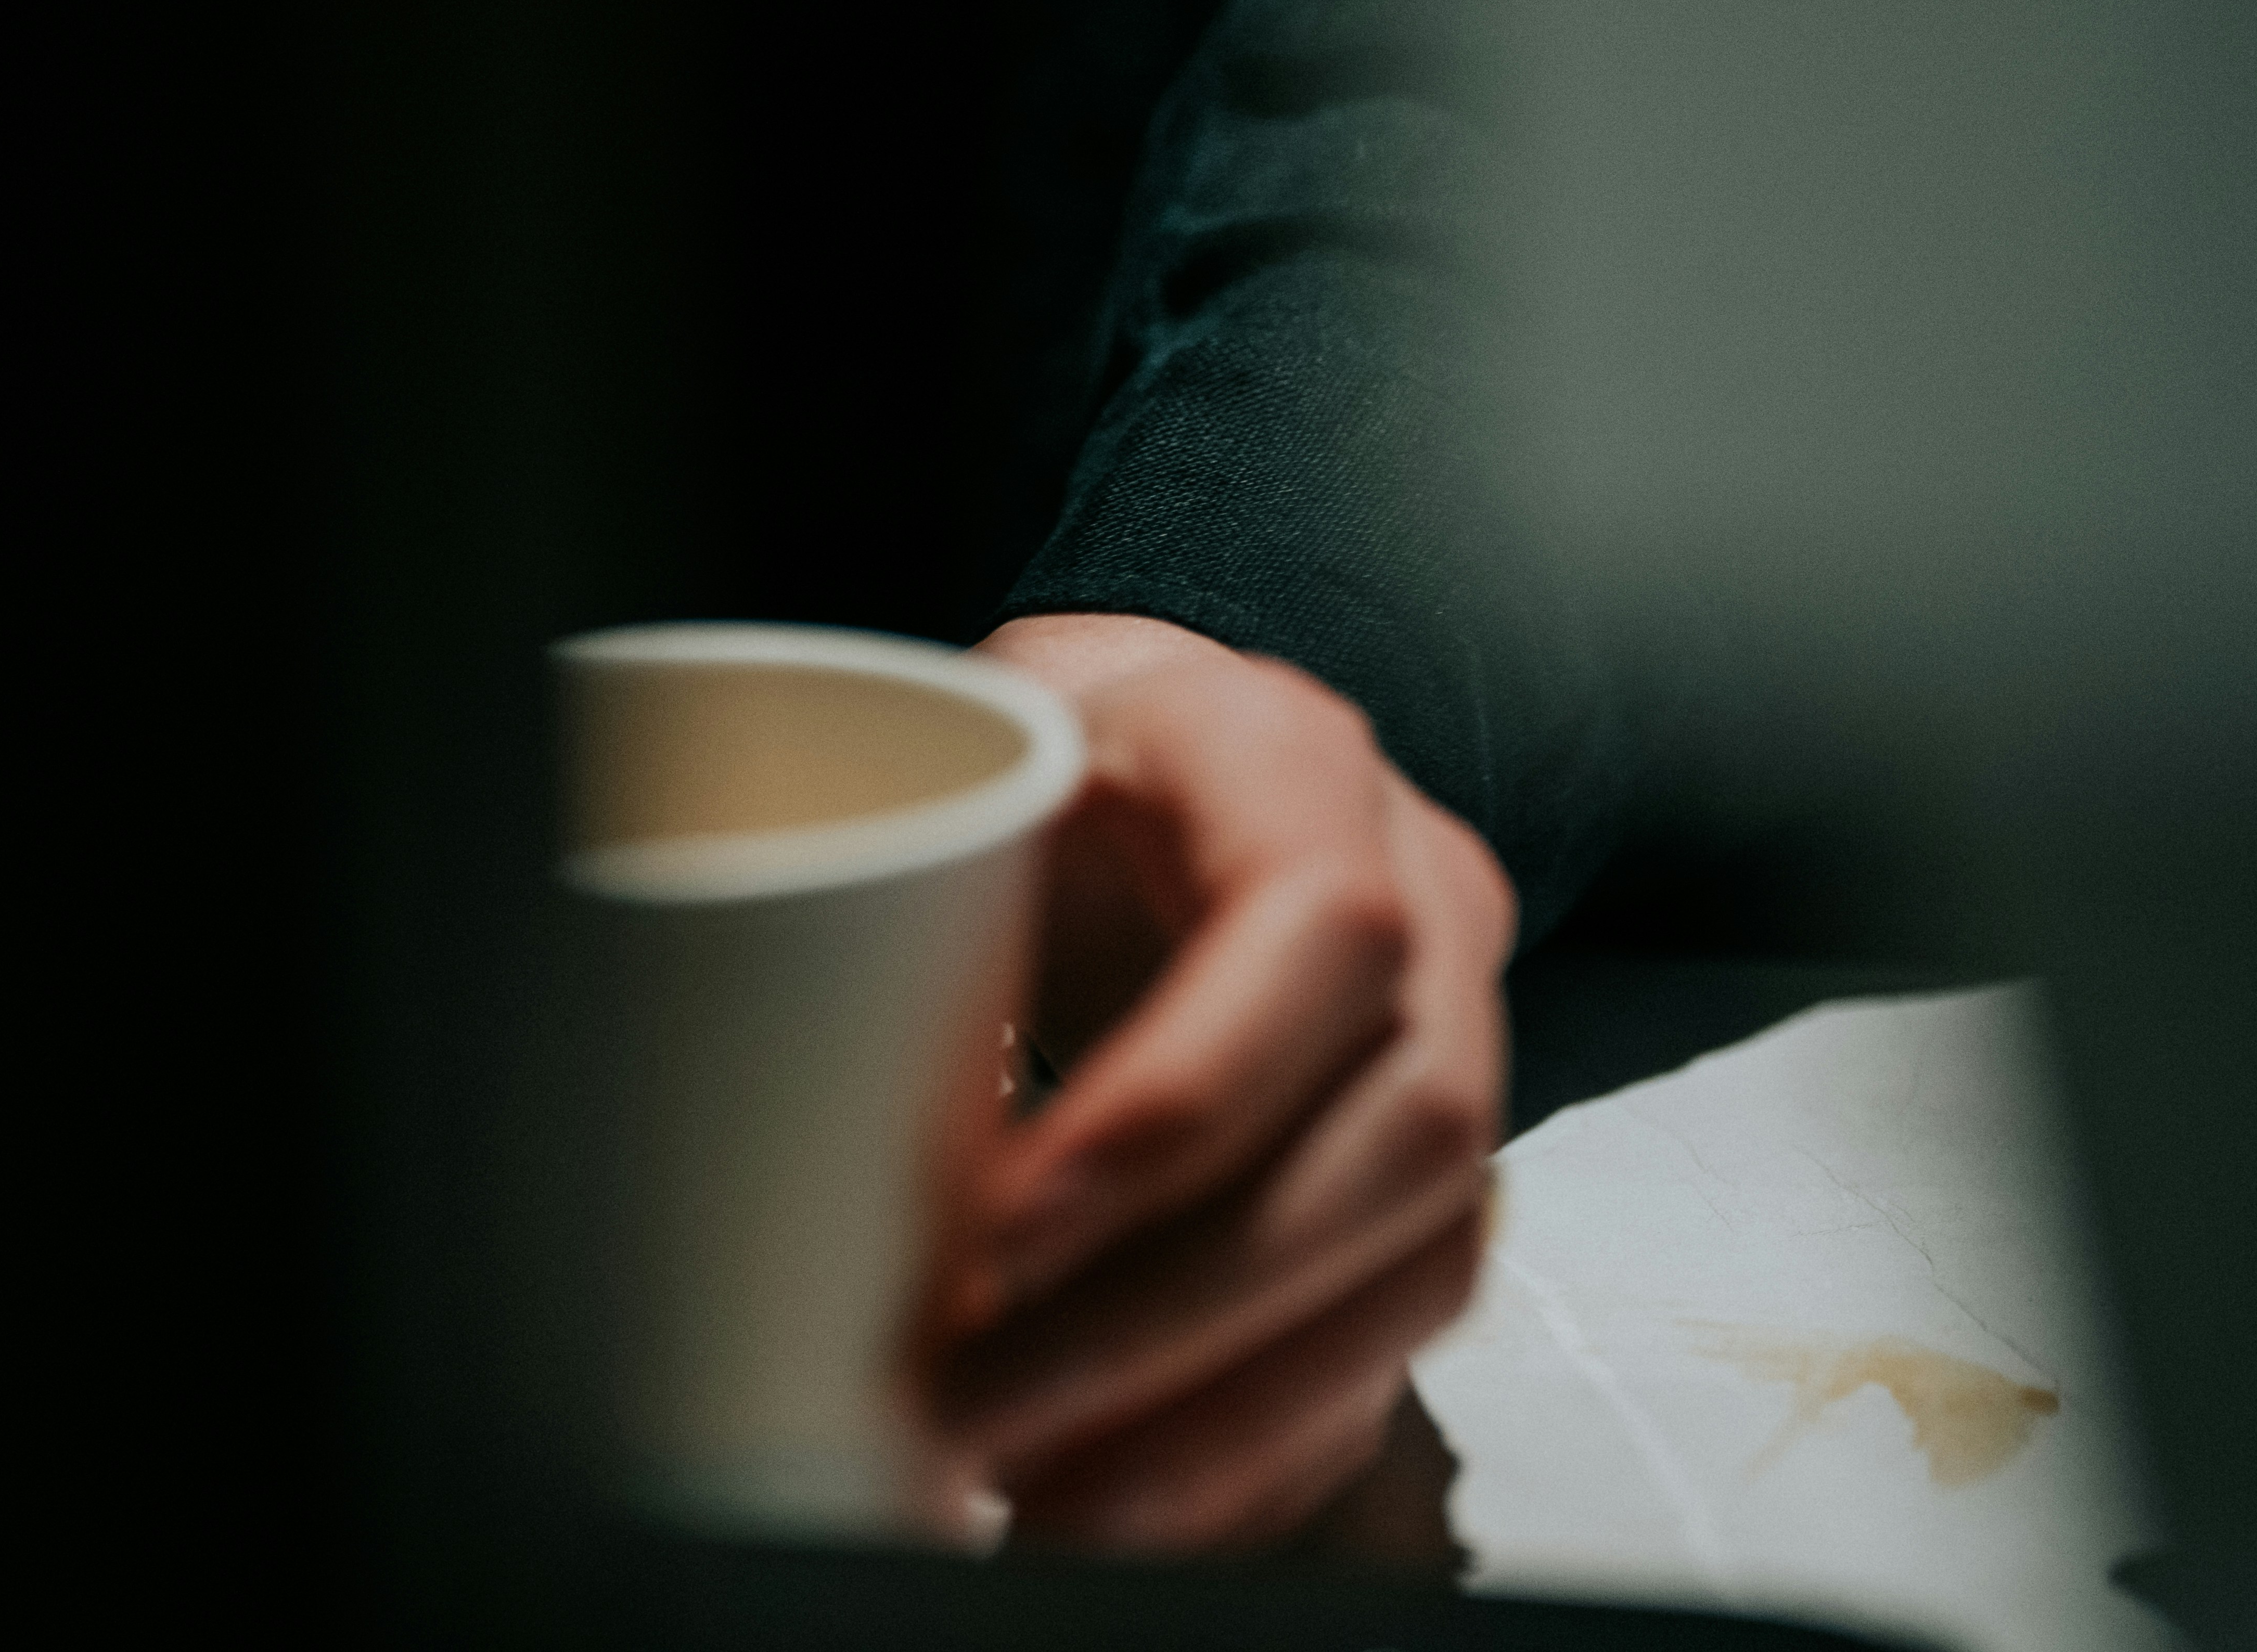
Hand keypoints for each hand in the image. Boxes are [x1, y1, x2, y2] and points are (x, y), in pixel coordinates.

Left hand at [926, 613, 1511, 1551]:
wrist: (1156, 751)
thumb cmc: (1035, 765)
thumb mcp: (966, 771)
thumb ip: (916, 901)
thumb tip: (795, 1129)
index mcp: (1291, 757)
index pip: (1319, 928)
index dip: (1183, 1102)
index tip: (1005, 1236)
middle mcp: (1426, 893)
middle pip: (1405, 1131)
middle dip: (1185, 1309)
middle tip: (980, 1408)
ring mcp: (1461, 1032)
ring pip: (1425, 1257)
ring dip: (1230, 1412)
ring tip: (1042, 1505)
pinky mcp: (1435, 1166)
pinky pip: (1396, 1335)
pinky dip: (1259, 1444)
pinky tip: (1115, 1501)